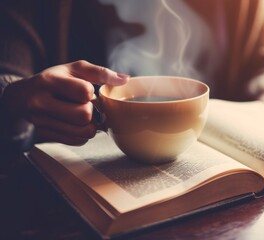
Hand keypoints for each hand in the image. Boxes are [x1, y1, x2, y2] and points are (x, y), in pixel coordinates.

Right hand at [0, 60, 128, 144]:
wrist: (18, 100)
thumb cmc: (52, 81)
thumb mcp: (71, 70)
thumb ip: (99, 73)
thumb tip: (125, 80)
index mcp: (49, 81)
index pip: (84, 91)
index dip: (90, 93)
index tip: (84, 91)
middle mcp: (41, 102)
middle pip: (85, 115)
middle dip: (92, 112)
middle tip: (86, 106)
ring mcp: (40, 122)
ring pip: (84, 132)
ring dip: (90, 125)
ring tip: (82, 116)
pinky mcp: (44, 137)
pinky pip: (78, 141)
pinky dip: (82, 134)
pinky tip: (74, 124)